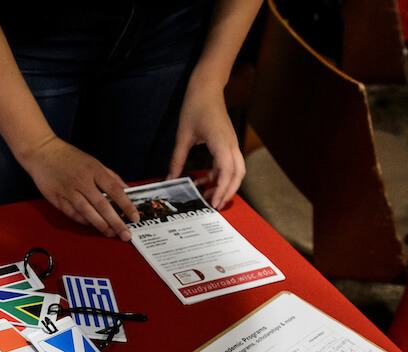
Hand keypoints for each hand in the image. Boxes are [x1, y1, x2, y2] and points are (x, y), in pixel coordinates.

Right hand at [18, 135, 138, 240]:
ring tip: (111, 234)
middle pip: (102, 205)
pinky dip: (84, 222)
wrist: (42, 152)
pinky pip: (73, 214)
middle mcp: (82, 182)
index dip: (126, 205)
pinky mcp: (58, 199)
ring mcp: (69, 192)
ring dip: (101, 225)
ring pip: (88, 213)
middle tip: (125, 234)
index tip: (134, 217)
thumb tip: (126, 190)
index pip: (114, 190)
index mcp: (94, 170)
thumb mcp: (94, 162)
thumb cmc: (69, 157)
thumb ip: (111, 176)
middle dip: (116, 222)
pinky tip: (93, 226)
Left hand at [167, 84, 244, 208]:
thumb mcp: (182, 135)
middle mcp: (231, 144)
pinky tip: (204, 182)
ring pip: (236, 171)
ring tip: (207, 196)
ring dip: (224, 185)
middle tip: (214, 206)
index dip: (222, 189)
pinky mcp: (227, 143)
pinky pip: (228, 164)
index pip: (227, 171)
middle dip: (228, 192)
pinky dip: (219, 175)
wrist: (206, 88)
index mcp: (221, 142)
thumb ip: (177, 160)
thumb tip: (169, 180)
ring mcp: (231, 144)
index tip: (214, 203)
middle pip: (238, 174)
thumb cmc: (195, 107)